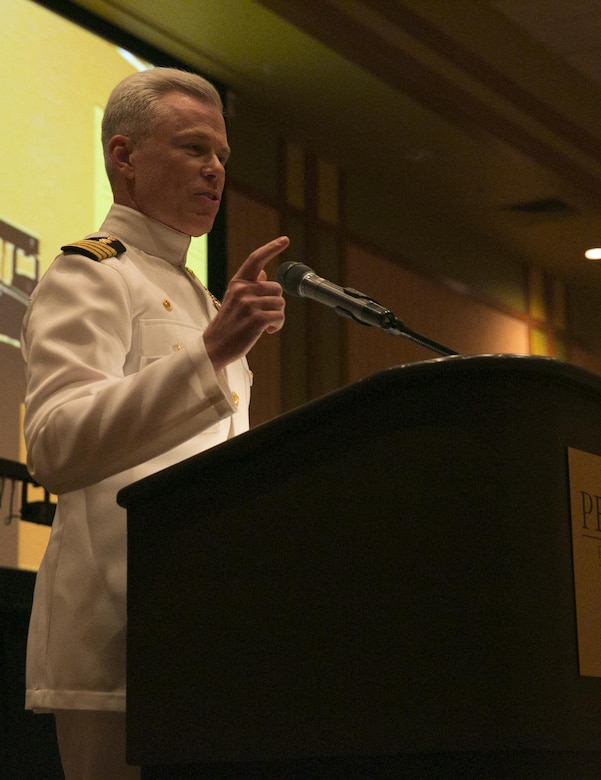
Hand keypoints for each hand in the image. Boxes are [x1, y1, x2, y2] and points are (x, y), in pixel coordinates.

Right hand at [203, 236, 288, 371]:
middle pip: (277, 288)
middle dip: (276, 302)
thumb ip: (249, 286)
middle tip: (266, 315)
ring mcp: (249, 304)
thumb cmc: (227, 325)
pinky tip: (267, 332)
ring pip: (280, 303)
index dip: (272, 248)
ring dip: (277, 316)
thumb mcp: (234, 300)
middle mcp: (242, 290)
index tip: (285, 239)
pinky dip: (277, 325)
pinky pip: (279, 316)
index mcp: (237, 283)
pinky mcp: (256, 319)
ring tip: (265, 326)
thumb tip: (264, 273)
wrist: (214, 347)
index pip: (255, 259)